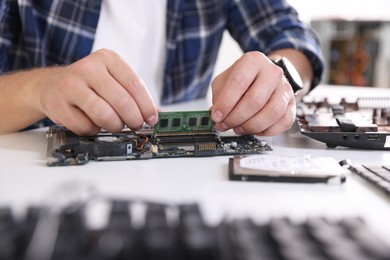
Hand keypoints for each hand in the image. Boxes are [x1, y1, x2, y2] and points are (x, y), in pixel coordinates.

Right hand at [37, 49, 157, 134]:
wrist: (50, 85)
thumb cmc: (88, 85)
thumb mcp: (112, 79)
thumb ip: (132, 93)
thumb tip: (156, 114)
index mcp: (107, 59)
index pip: (134, 84)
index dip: (146, 105)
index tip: (152, 119)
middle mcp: (88, 68)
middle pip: (121, 101)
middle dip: (133, 119)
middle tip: (135, 126)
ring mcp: (71, 85)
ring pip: (104, 115)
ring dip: (115, 126)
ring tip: (114, 125)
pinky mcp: (58, 104)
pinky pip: (86, 127)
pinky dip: (93, 130)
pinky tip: (91, 122)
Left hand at [210, 51, 295, 135]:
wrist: (265, 77)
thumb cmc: (243, 79)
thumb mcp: (224, 80)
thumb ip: (219, 96)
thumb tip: (217, 115)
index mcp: (253, 61)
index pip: (239, 82)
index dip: (226, 103)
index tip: (216, 116)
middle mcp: (272, 72)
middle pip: (256, 100)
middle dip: (236, 118)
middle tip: (225, 125)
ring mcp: (285, 88)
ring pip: (272, 113)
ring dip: (251, 126)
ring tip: (238, 128)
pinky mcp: (292, 104)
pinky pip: (284, 122)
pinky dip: (267, 131)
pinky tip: (255, 130)